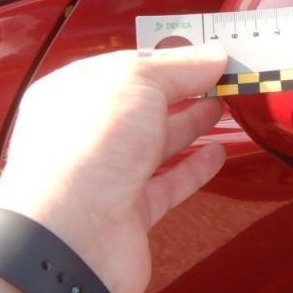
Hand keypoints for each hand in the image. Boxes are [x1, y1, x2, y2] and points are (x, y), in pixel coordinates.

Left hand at [0, 46, 228, 292]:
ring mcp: (107, 177)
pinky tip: (215, 155)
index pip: (127, 68)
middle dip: (181, 91)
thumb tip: (211, 55)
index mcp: (72, 95)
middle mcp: (86, 136)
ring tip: (219, 107)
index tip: (208, 55)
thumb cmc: (83, 154)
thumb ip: (178, 68)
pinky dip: (193, 169)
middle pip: (142, 106)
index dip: (168, 59)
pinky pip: (167, 184)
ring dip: (188, 125)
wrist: (75, 238)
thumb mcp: (136, 84)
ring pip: (155, 144)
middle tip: (220, 78)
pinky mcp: (129, 214)